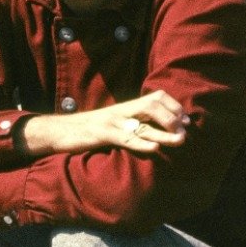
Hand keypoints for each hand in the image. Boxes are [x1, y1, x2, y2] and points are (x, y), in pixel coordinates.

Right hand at [16, 89, 188, 156]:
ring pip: (142, 123)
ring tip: (179, 140)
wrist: (59, 131)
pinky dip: (140, 143)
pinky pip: (124, 137)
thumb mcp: (113, 124)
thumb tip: (154, 131)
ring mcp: (111, 121)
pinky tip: (154, 148)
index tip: (186, 121)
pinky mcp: (100, 134)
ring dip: (164, 133)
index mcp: (126, 108)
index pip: (156, 97)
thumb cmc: (88, 130)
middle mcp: (121, 111)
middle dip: (172, 117)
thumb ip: (132, 124)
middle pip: (152, 104)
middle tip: (184, 131)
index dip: (174, 107)